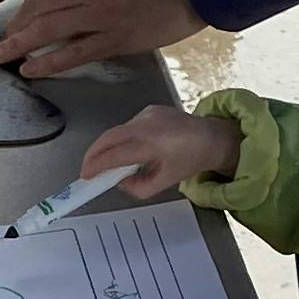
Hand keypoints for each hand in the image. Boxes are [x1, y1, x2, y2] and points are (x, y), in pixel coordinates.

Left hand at [0, 0, 202, 79]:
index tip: (25, 5)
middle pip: (35, 7)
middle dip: (16, 26)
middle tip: (6, 39)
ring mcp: (100, 14)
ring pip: (46, 31)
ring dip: (18, 46)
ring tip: (2, 57)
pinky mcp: (115, 39)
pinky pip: (71, 55)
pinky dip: (46, 64)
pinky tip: (30, 70)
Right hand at [83, 104, 242, 198]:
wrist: (211, 137)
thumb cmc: (191, 158)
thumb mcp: (166, 181)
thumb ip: (139, 188)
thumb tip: (121, 183)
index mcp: (152, 144)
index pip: (115, 155)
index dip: (96, 166)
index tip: (87, 176)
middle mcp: (147, 125)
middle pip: (108, 137)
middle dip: (93, 154)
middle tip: (87, 169)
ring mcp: (147, 114)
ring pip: (117, 131)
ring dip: (108, 146)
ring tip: (109, 163)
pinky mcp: (149, 110)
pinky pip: (128, 125)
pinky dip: (122, 138)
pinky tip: (129, 149)